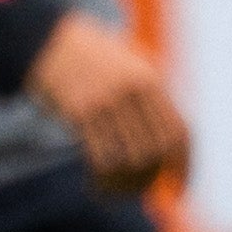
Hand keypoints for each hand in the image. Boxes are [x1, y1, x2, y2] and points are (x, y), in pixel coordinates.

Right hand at [25, 12, 189, 197]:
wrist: (46, 39)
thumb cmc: (90, 54)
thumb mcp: (129, 62)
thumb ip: (152, 91)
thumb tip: (171, 135)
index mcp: (150, 79)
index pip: (180, 133)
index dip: (185, 166)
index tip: (180, 189)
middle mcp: (132, 89)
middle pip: (157, 150)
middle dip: (152, 178)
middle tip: (141, 192)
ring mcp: (106, 99)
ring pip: (131, 158)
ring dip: (126, 183)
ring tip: (115, 189)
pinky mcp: (79, 110)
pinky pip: (101, 157)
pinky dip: (102, 179)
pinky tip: (95, 184)